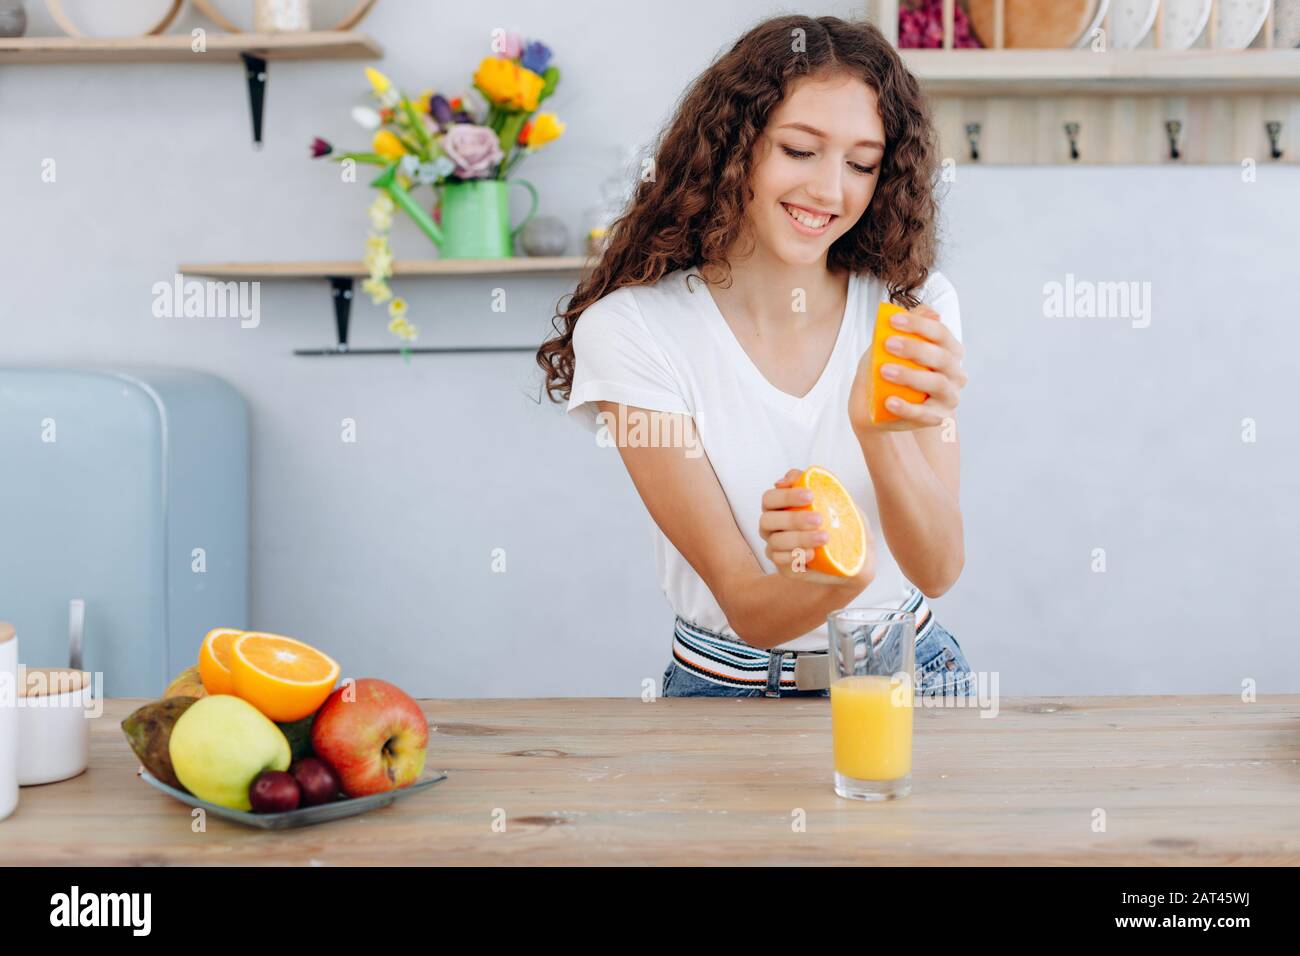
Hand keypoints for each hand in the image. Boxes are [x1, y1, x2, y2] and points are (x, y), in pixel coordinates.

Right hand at [759, 469, 874, 588]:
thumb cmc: (841, 522)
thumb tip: (787, 479)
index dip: (786, 496)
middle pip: (767, 520)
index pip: (770, 498)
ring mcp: (776, 548)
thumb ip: (813, 482)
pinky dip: (796, 557)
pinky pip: (781, 563)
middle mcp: (772, 527)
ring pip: (775, 543)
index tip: (810, 496)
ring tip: (824, 537)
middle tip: (818, 519)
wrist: (856, 556)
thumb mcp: (835, 498)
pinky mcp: (785, 567)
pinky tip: (813, 554)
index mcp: (779, 507)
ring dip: (799, 539)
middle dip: (793, 519)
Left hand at [849, 304, 967, 433]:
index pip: (940, 333)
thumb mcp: (891, 343)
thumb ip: (906, 325)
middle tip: (888, 344)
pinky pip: (925, 414)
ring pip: (938, 383)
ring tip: (885, 371)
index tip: (893, 320)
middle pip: (942, 357)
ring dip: (911, 376)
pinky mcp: (937, 417)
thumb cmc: (888, 366)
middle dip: (915, 349)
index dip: (919, 325)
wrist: (873, 401)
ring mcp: (949, 397)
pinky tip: (889, 401)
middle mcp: (956, 373)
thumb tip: (928, 311)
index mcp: (950, 351)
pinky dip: (907, 408)